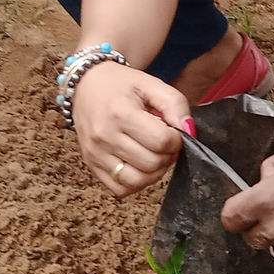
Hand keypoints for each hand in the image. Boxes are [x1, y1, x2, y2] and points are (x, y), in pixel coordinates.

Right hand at [70, 61, 186, 197]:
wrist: (84, 86)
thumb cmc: (120, 85)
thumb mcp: (150, 84)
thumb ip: (175, 104)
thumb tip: (189, 131)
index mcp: (120, 113)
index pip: (161, 141)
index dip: (176, 139)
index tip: (173, 131)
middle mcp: (105, 136)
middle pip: (151, 163)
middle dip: (167, 155)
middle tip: (165, 143)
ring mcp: (96, 154)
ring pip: (136, 181)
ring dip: (154, 172)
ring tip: (153, 155)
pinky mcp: (91, 166)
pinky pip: (120, 189)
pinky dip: (136, 183)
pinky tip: (139, 165)